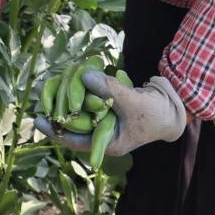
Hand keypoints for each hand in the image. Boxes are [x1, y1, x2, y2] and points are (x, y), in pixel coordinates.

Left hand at [34, 70, 185, 156]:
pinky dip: (86, 85)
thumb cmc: (157, 113)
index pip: (76, 140)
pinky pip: (94, 95)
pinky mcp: (111, 103)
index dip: (56, 130)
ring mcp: (107, 117)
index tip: (38, 120)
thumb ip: (109, 90)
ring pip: (83, 106)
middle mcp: (104, 131)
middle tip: (41, 94)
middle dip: (60, 108)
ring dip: (72, 93)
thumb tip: (83, 75)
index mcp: (108, 142)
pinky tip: (75, 73)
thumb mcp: (132, 102)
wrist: (176, 106)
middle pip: (76, 121)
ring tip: (53, 81)